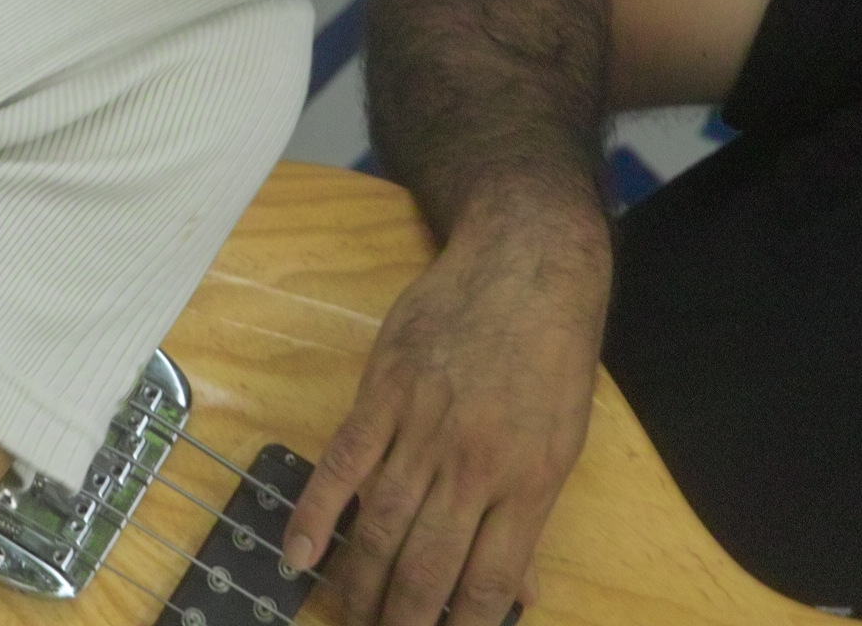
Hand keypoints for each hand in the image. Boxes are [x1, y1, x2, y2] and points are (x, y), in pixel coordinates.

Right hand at [281, 211, 608, 625]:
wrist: (525, 270)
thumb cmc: (550, 359)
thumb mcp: (563, 444)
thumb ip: (529, 516)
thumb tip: (510, 589)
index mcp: (527, 487)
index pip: (485, 583)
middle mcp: (472, 468)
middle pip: (424, 566)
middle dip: (398, 618)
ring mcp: (422, 430)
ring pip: (379, 525)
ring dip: (356, 581)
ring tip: (343, 617)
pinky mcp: (382, 395)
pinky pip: (342, 466)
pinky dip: (316, 513)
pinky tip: (299, 553)